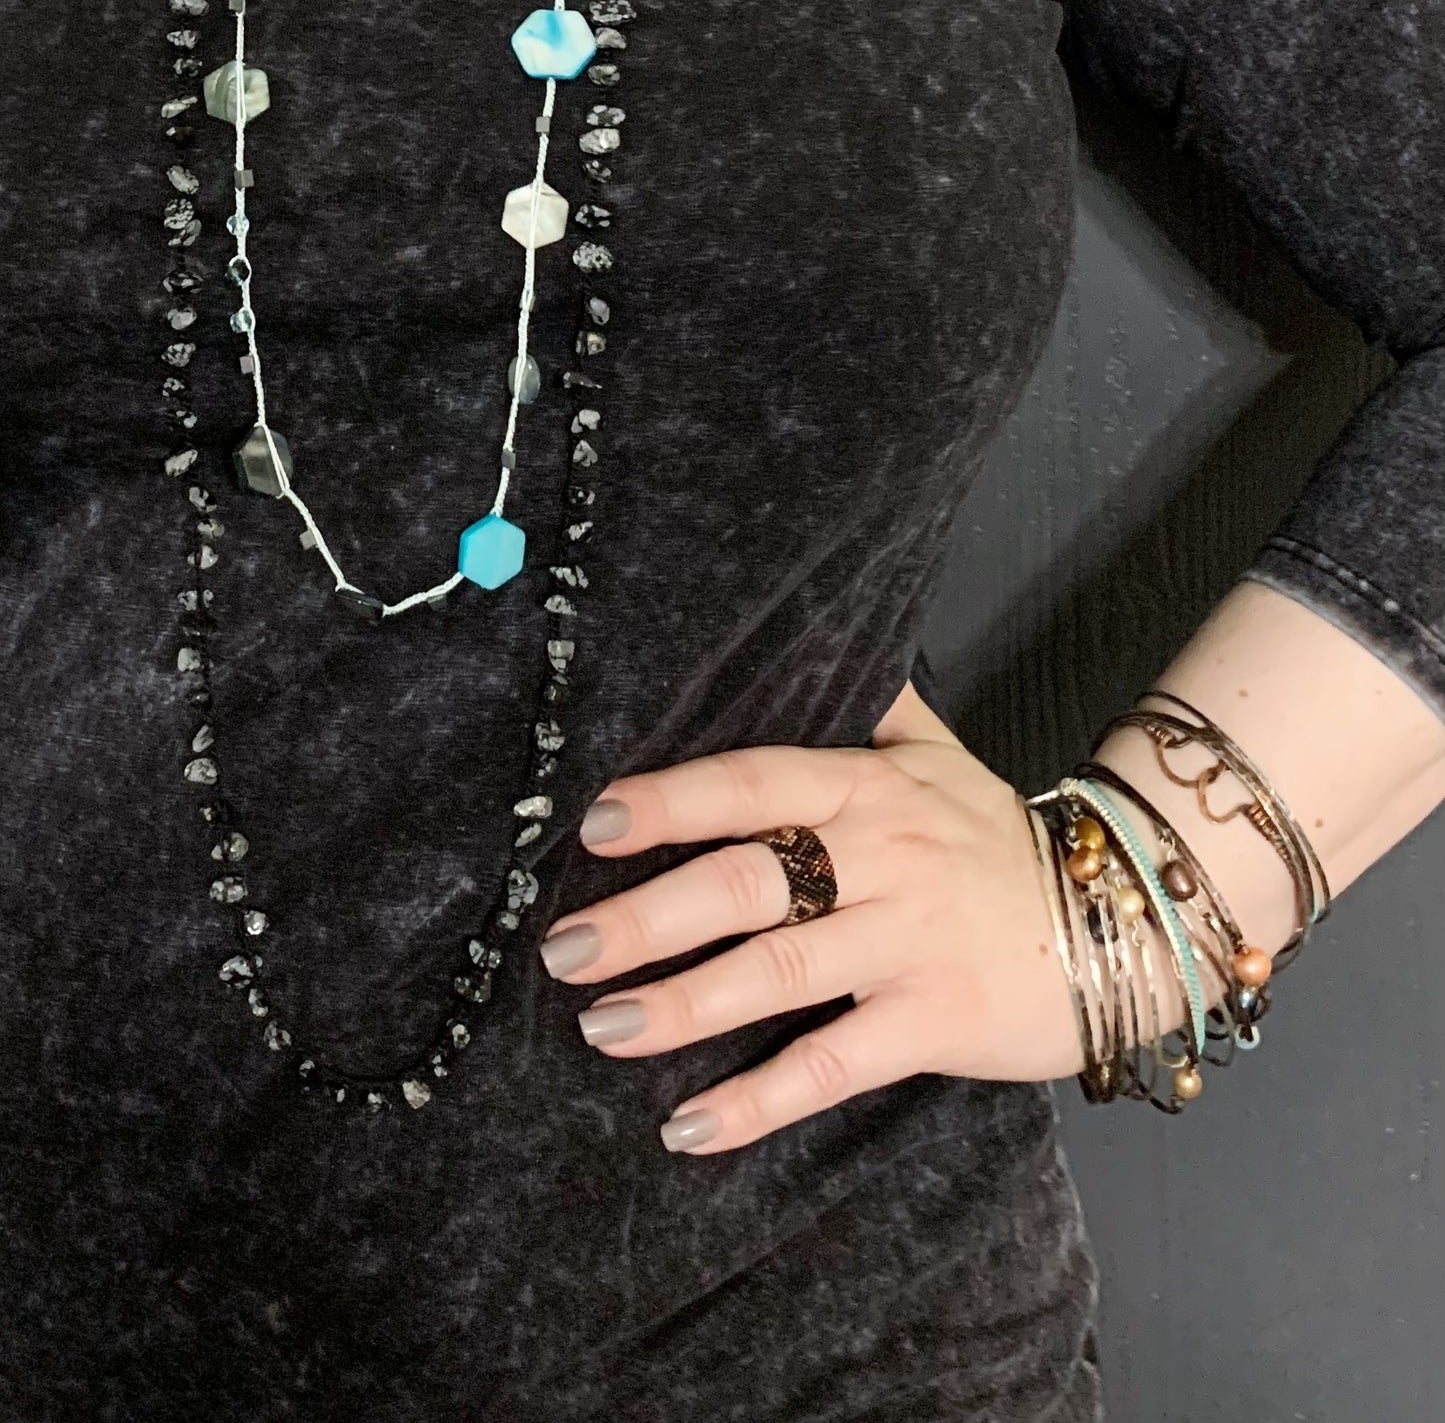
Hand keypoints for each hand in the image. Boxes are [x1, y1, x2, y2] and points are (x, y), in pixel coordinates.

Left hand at [537, 680, 1087, 1153]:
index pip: (756, 785)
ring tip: (601, 1029)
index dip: (674, 801)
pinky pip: (834, 1063)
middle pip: (749, 882)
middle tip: (564, 948)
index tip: (596, 824)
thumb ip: (873, 706)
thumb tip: (815, 639)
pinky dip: (760, 1099)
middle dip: (649, 917)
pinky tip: (689, 1126)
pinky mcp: (936, 1021)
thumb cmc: (997, 839)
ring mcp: (908, 942)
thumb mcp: (939, 755)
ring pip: (780, 972)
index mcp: (869, 791)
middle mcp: (882, 859)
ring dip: (683, 1006)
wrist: (1123, 914)